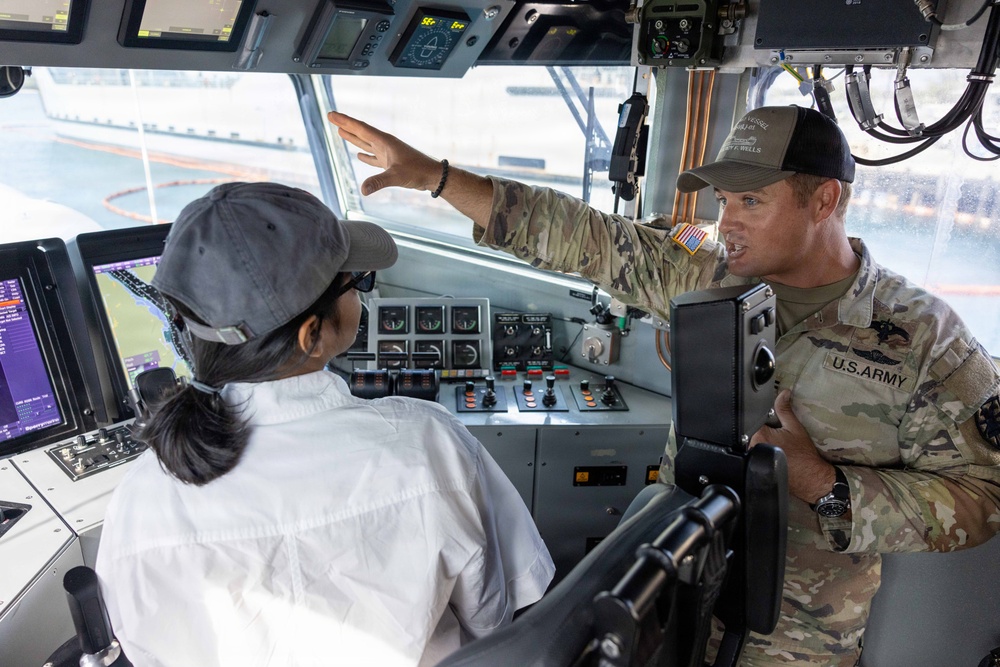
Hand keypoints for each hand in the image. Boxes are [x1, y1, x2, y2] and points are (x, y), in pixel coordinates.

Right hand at [327, 111, 440, 195]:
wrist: (433, 176)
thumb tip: (362, 190)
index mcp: (384, 141)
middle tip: (331, 117)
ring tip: (340, 131)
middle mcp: (384, 144)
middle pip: (360, 132)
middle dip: (345, 125)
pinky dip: (365, 155)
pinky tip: (358, 155)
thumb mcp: (396, 177)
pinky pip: (374, 157)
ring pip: (366, 143)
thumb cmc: (418, 172)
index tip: (332, 114)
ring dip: (353, 138)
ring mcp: (388, 153)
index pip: (360, 128)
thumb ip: (379, 182)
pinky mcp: (391, 163)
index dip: (345, 121)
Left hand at [750, 389, 835, 503]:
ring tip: (777, 445)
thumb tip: (783, 393)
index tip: (772, 423)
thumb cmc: (804, 454)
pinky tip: (773, 454)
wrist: (810, 478)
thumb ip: (784, 409)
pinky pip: (754, 453)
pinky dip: (761, 451)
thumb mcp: (795, 427)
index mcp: (759, 434)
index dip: (763, 419)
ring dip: (761, 441)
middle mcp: (751, 446)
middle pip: (750, 431)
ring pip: (751, 442)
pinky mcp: (755, 466)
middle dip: (761, 430)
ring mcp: (752, 458)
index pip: (754, 419)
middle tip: (777, 436)